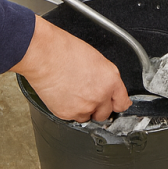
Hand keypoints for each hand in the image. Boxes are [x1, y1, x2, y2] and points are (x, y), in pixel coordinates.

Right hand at [12, 16, 130, 121]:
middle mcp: (100, 96)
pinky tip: (64, 95)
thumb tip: (107, 87)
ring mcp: (84, 107)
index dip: (117, 104)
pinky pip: (72, 118)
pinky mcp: (68, 114)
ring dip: (83, 109)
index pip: (122, 103)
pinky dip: (69, 110)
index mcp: (110, 80)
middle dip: (98, 107)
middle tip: (87, 95)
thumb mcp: (96, 59)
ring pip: (88, 117)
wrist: (45, 54)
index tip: (114, 105)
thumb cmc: (66, 50)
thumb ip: (105, 77)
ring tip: (73, 91)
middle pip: (105, 113)